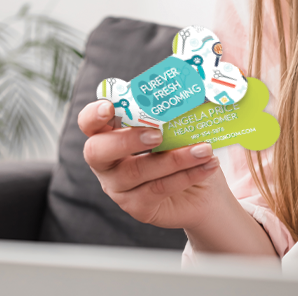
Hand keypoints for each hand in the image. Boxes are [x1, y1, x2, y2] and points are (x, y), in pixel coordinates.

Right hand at [79, 99, 226, 230]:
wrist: (204, 192)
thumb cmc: (183, 150)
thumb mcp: (177, 128)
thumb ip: (172, 112)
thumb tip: (188, 90)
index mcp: (110, 135)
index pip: (89, 124)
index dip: (93, 115)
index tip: (109, 107)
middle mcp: (106, 163)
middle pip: (97, 152)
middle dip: (126, 140)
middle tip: (157, 134)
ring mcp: (118, 188)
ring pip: (137, 171)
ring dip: (175, 158)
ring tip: (204, 149)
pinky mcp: (137, 207)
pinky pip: (159, 188)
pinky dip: (187, 174)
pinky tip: (208, 164)